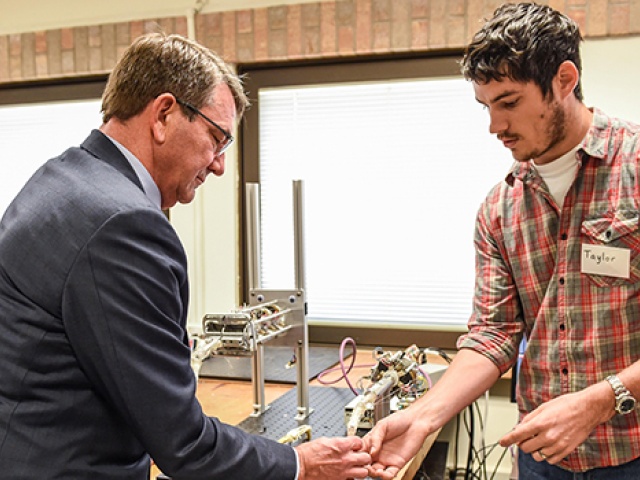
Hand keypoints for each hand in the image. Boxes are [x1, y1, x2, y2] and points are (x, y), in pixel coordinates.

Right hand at [295, 436, 370, 479]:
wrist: (300, 466)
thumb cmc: (308, 453)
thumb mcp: (324, 440)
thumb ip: (338, 442)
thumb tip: (343, 443)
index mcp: (341, 445)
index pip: (359, 442)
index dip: (357, 444)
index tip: (355, 446)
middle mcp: (345, 458)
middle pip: (366, 457)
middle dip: (363, 456)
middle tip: (358, 457)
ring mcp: (344, 471)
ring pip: (364, 472)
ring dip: (361, 469)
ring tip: (355, 467)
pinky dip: (351, 478)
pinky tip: (346, 474)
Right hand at [362, 409, 431, 479]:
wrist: (416, 423)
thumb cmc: (399, 420)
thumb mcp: (383, 425)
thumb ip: (376, 438)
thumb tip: (371, 451)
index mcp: (371, 442)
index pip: (361, 452)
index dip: (358, 457)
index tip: (358, 459)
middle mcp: (378, 452)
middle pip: (367, 465)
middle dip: (365, 468)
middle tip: (366, 467)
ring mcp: (387, 459)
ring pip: (377, 472)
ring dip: (375, 474)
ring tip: (376, 471)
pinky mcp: (397, 464)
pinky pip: (390, 474)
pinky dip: (387, 477)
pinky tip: (385, 474)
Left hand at [499, 384, 613, 463]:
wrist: (587, 409)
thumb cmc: (566, 405)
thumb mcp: (543, 407)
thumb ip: (529, 418)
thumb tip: (519, 427)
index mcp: (540, 423)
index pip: (518, 435)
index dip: (507, 440)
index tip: (502, 442)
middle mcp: (548, 436)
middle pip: (525, 448)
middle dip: (522, 442)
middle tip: (526, 436)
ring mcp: (557, 445)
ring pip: (537, 456)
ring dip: (534, 449)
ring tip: (539, 440)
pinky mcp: (566, 451)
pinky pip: (550, 460)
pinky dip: (546, 455)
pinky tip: (548, 446)